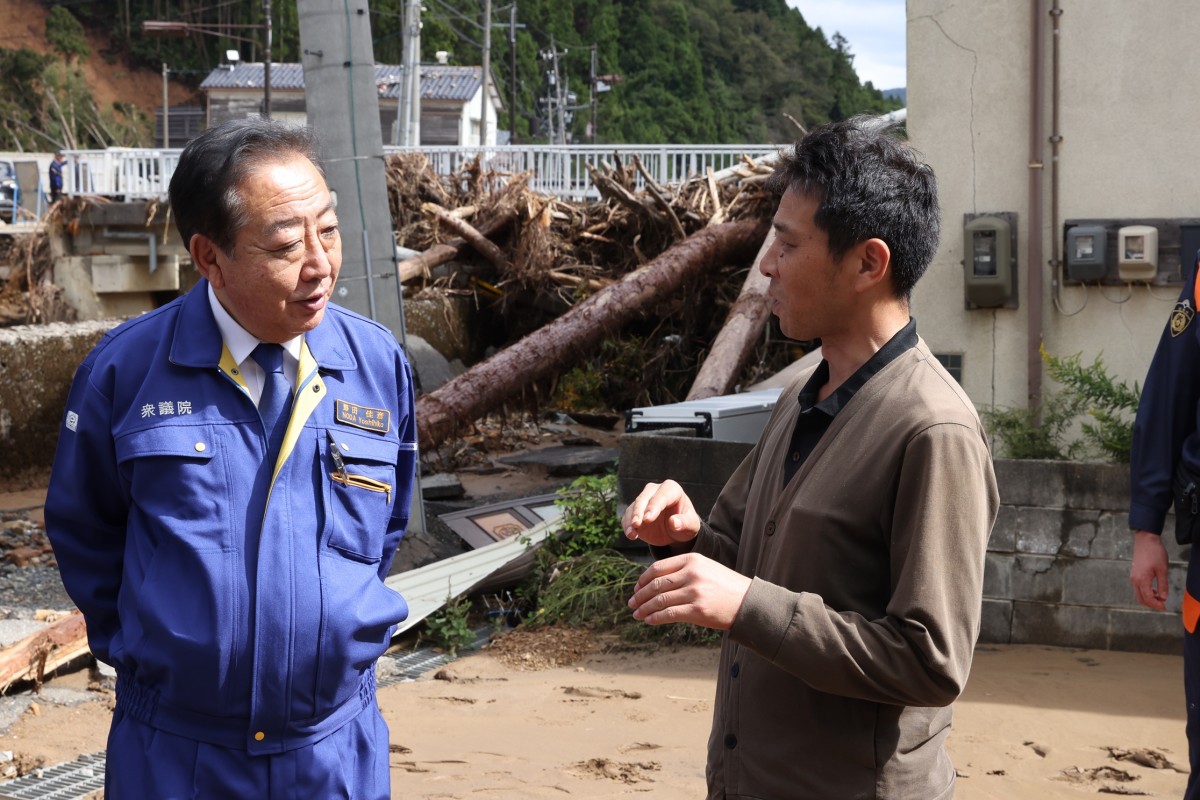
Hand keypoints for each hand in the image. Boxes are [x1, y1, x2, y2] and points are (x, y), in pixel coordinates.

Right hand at [622, 480, 701, 546]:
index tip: (648, 519)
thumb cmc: (686, 524)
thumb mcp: (691, 526)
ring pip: (633, 507)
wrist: (676, 530)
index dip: (654, 507)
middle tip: (637, 524)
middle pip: (644, 498)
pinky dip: (627, 526)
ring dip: (631, 520)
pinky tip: (631, 535)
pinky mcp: (634, 511)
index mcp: (672, 489)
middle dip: (639, 511)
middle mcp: (655, 490)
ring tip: (632, 534)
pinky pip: (627, 517)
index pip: (661, 496)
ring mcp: (643, 500)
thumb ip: (685, 523)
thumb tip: (673, 522)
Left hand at [628, 552, 750, 629]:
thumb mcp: (705, 568)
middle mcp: (692, 573)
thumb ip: (683, 571)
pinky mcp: (697, 610)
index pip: (658, 568)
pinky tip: (649, 620)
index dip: (643, 579)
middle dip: (640, 595)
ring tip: (637, 614)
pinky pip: (669, 614)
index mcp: (692, 559)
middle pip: (656, 584)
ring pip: (660, 600)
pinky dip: (656, 618)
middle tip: (632, 603)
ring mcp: (694, 591)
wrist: (748, 602)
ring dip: (645, 608)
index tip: (636, 588)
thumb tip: (655, 583)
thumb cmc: (725, 586)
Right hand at [1130, 530, 1169, 610]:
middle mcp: (1135, 580)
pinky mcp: (1133, 574)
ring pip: (1138, 594)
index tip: (1164, 607)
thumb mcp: (1162, 570)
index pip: (1148, 598)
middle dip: (1151, 604)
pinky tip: (1153, 590)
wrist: (1145, 540)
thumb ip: (1163, 585)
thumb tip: (1163, 598)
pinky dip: (1145, 592)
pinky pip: (1138, 588)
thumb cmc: (1155, 553)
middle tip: (1162, 605)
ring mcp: (1133, 577)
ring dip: (1148, 598)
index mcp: (1142, 580)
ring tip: (1159, 597)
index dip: (1156, 605)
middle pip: (1141, 598)